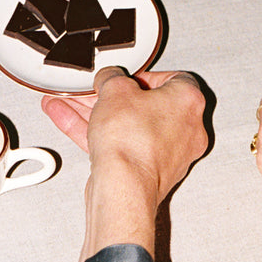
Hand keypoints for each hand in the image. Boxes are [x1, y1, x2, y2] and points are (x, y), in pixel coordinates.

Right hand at [43, 67, 207, 260]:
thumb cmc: (132, 142)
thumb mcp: (115, 90)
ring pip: (131, 128)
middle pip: (147, 106)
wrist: (123, 186)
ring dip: (102, 115)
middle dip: (115, 98)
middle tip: (96, 92)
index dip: (143, 75)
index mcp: (189, 102)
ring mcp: (170, 155)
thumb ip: (112, 77)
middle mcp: (187, 130)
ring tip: (74, 104)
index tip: (125, 77)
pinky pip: (124, 147)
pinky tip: (73, 123)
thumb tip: (110, 78)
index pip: (172, 78)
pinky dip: (101, 136)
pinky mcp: (150, 173)